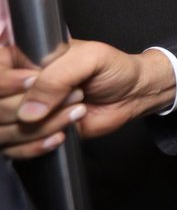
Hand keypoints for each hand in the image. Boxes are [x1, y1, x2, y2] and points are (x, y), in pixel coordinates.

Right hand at [2, 41, 176, 155]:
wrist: (131, 94)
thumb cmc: (113, 68)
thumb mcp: (90, 59)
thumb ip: (57, 77)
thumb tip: (29, 112)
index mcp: (25, 59)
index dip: (5, 82)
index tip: (31, 83)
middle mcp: (17, 87)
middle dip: (35, 105)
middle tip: (74, 94)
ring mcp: (23, 112)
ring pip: (4, 130)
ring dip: (42, 127)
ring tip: (76, 111)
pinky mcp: (32, 134)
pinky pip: (14, 150)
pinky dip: (36, 146)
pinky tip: (61, 136)